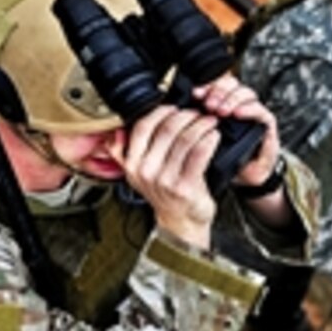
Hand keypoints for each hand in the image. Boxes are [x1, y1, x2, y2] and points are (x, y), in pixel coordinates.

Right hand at [110, 104, 219, 247]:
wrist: (181, 222)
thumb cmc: (164, 195)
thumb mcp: (138, 174)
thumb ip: (124, 152)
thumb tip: (118, 130)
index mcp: (131, 164)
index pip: (142, 127)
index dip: (160, 112)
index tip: (174, 107)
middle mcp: (146, 171)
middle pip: (166, 129)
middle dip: (186, 115)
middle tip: (197, 113)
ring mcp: (165, 180)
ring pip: (185, 139)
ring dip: (200, 125)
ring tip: (209, 121)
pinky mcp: (185, 186)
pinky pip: (199, 153)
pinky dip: (209, 140)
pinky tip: (213, 135)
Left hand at [192, 74, 278, 186]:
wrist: (245, 175)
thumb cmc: (224, 158)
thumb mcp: (204, 140)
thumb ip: (194, 124)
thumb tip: (176, 113)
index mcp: (220, 105)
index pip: (215, 85)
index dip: (206, 86)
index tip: (195, 94)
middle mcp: (237, 105)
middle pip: (230, 84)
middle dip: (217, 91)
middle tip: (208, 104)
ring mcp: (252, 113)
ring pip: (245, 92)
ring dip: (231, 99)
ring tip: (221, 111)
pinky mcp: (265, 123)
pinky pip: (259, 110)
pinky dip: (249, 109)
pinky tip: (238, 114)